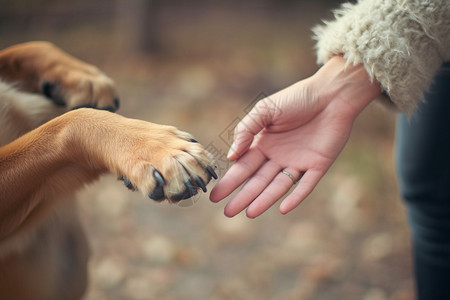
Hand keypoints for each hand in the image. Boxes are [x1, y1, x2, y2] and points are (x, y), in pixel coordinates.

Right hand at [209, 56, 380, 217]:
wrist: (331, 93)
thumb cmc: (296, 98)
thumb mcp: (265, 110)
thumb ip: (246, 131)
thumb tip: (230, 157)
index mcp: (264, 143)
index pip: (243, 167)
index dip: (230, 182)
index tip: (215, 196)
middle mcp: (278, 156)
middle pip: (258, 181)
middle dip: (242, 196)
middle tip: (227, 213)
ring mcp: (298, 162)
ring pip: (278, 186)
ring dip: (264, 200)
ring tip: (249, 214)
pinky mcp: (318, 166)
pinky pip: (305, 185)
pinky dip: (295, 197)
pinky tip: (283, 209)